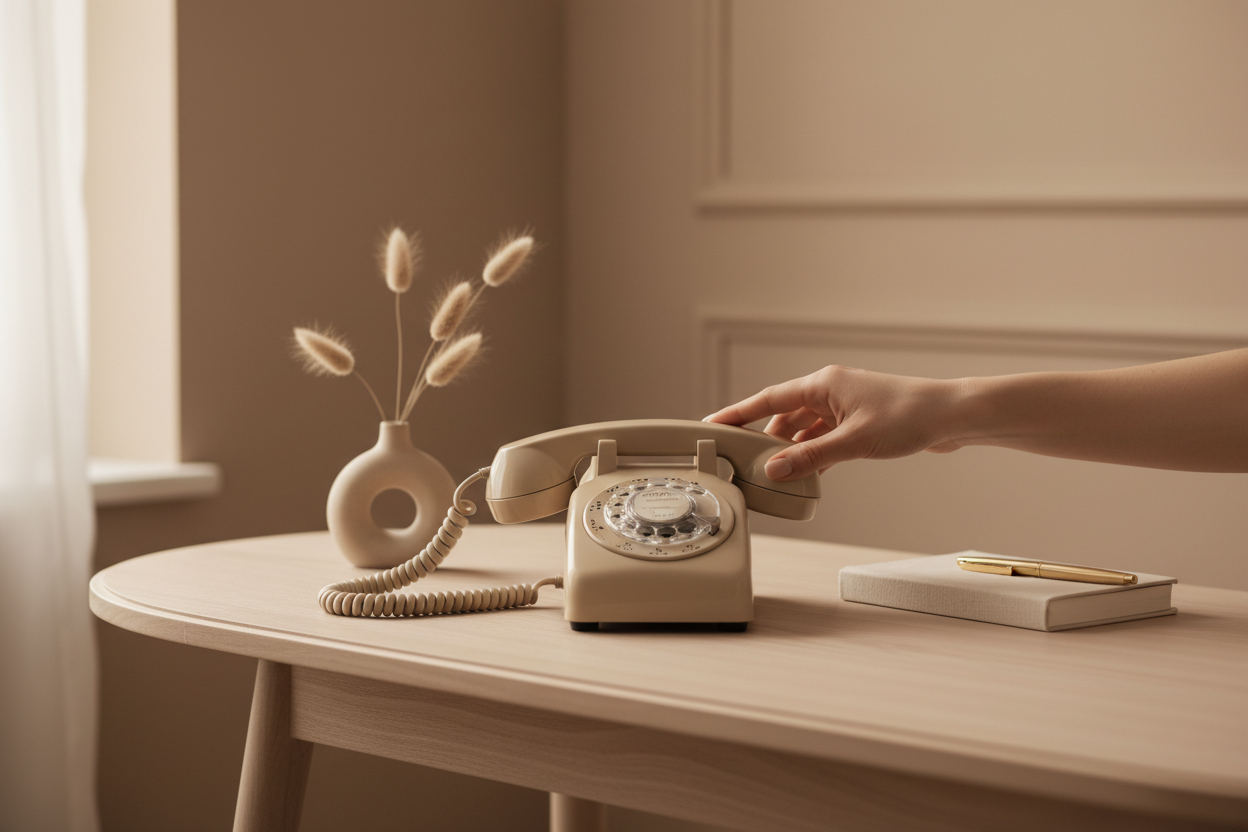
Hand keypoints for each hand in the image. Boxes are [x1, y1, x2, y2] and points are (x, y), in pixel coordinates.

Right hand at [704, 365, 965, 480]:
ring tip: (774, 473)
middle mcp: (830, 391)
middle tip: (743, 461)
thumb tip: (774, 469)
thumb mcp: (853, 442)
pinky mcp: (859, 421)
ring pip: (803, 429)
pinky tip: (807, 472)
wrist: (951, 417)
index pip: (768, 400)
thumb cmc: (909, 417)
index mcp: (823, 384)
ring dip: (790, 449)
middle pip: (783, 416)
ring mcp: (845, 406)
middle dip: (763, 439)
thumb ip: (810, 458)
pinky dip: (812, 453)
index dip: (738, 415)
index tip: (713, 425)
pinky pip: (823, 437)